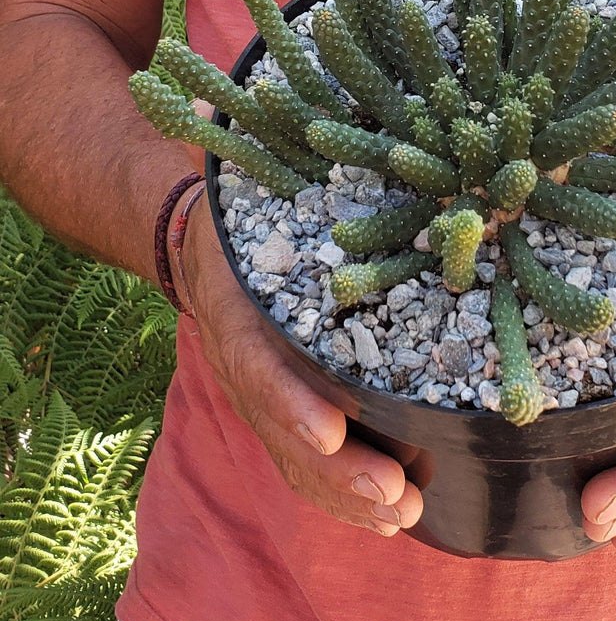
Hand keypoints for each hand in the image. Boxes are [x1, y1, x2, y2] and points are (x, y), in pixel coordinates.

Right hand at [177, 195, 423, 535]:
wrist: (206, 251)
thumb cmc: (244, 216)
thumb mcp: (247, 193)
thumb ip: (246, 164)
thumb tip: (211, 104)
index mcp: (237, 309)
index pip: (257, 364)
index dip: (289, 401)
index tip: (331, 431)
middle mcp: (245, 363)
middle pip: (284, 431)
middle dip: (338, 471)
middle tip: (396, 496)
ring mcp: (263, 393)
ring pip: (298, 460)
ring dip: (348, 495)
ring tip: (404, 515)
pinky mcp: (284, 409)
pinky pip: (307, 461)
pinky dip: (342, 494)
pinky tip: (389, 514)